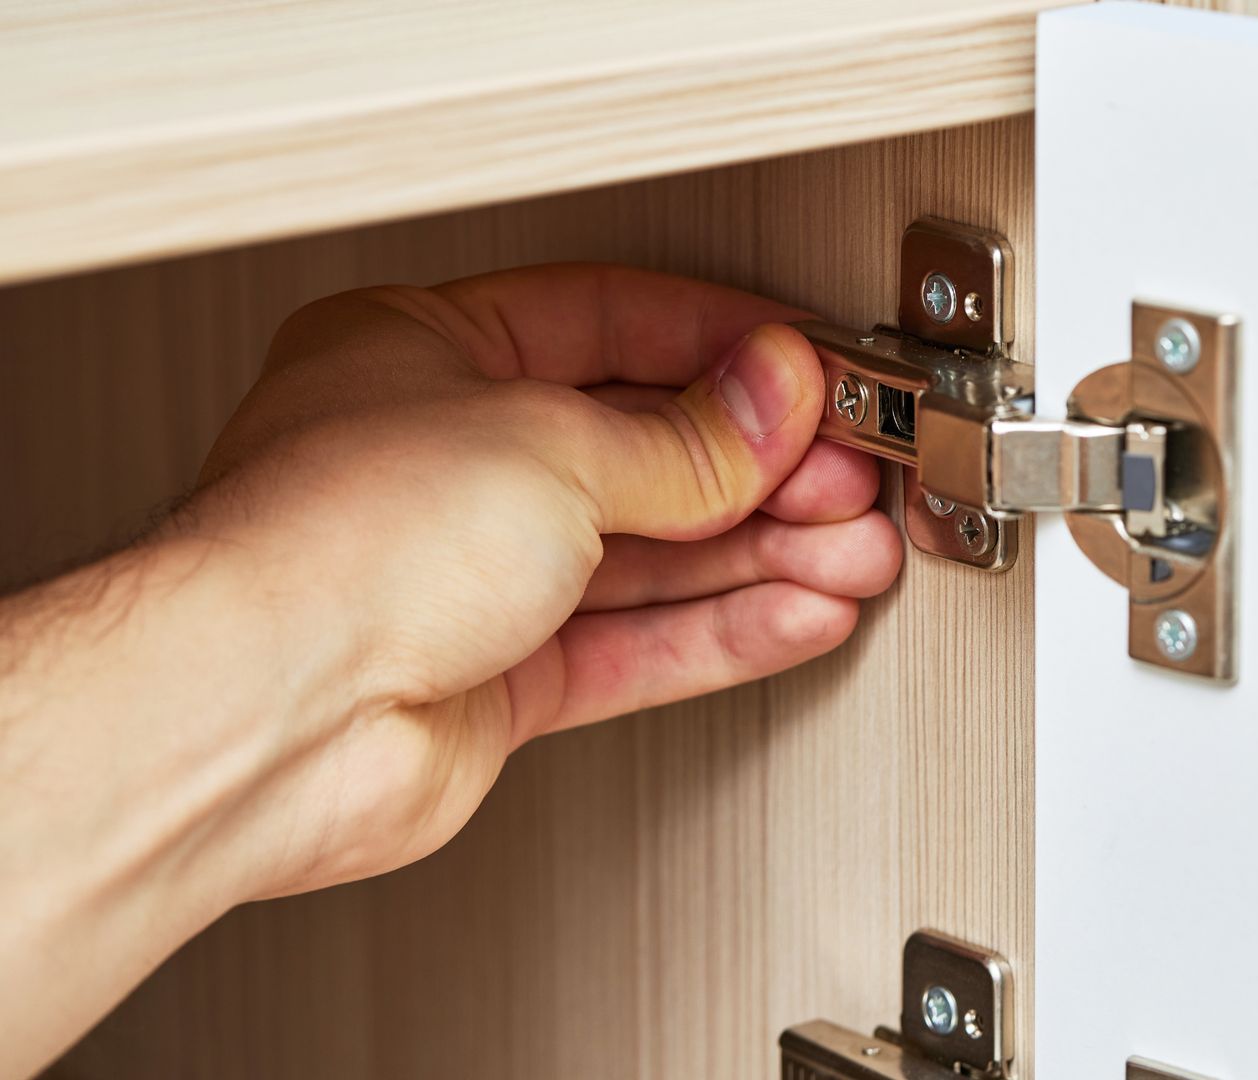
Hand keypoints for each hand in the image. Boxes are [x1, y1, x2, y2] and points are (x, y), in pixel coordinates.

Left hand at [189, 264, 902, 897]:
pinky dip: (720, 631)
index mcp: (423, 352)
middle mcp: (443, 461)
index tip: (811, 371)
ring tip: (854, 553)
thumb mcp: (549, 446)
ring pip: (649, 555)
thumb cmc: (332, 548)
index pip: (610, 323)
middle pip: (642, 449)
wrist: (262, 720)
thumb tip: (771, 400)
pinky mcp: (495, 677)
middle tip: (850, 474)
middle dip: (760, 469)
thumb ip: (682, 439)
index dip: (723, 347)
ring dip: (761, 555)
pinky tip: (795, 615)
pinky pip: (633, 643)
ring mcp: (469, 575)